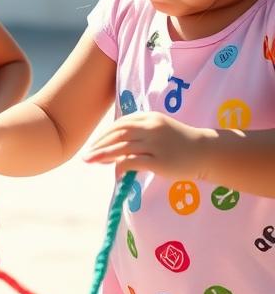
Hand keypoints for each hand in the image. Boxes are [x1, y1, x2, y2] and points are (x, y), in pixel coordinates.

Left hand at [84, 112, 211, 176]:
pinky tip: (115, 175)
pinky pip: (132, 163)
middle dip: (99, 145)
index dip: (105, 134)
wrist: (207, 152)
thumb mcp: (160, 130)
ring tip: (92, 163)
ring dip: (103, 155)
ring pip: (121, 147)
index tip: (96, 145)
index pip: (120, 124)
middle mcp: (151, 128)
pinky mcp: (159, 160)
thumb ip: (140, 133)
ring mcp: (155, 144)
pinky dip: (119, 168)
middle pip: (117, 134)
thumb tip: (117, 145)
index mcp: (150, 118)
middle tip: (87, 156)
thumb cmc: (181, 143)